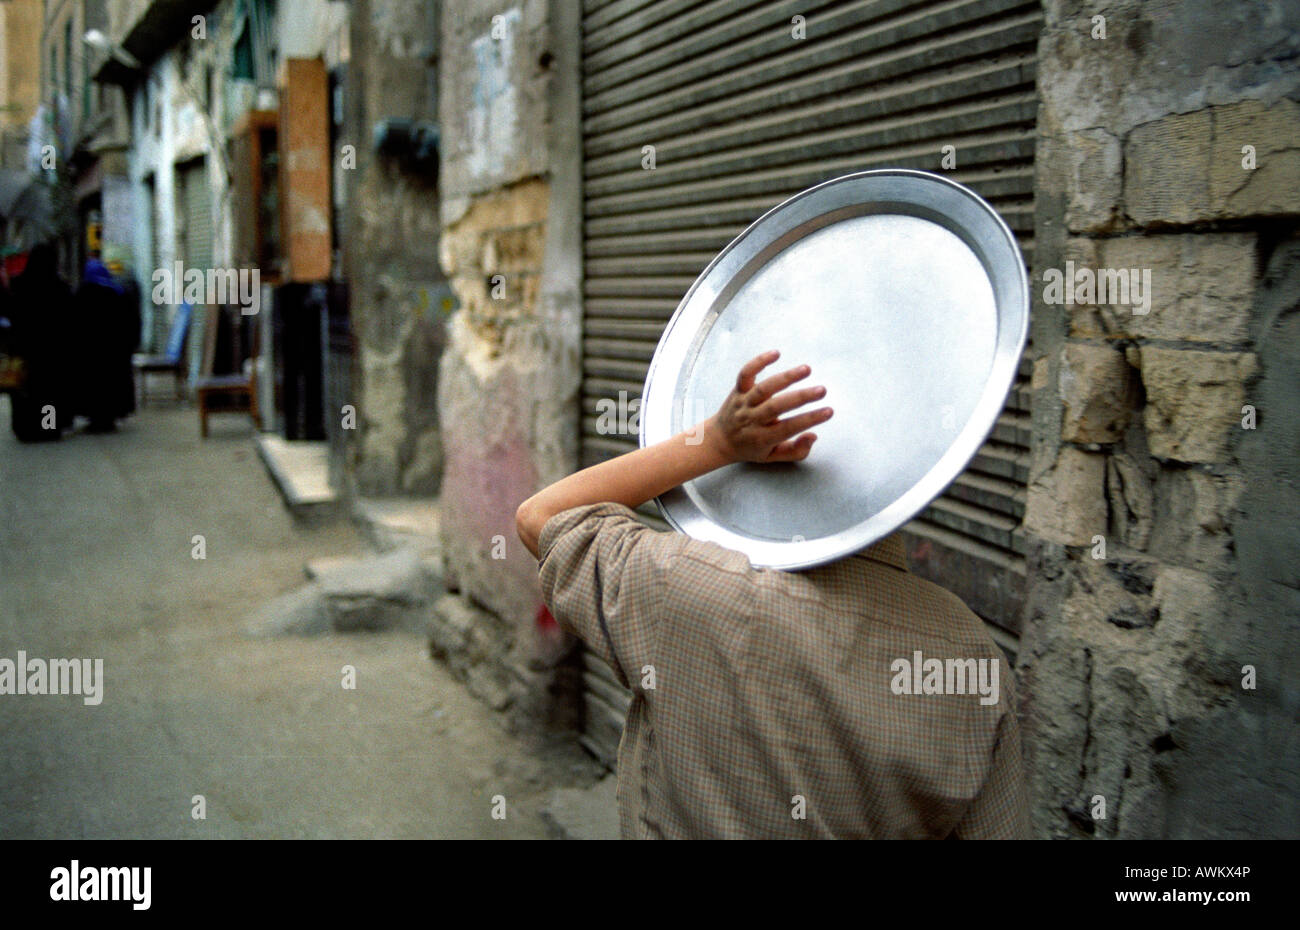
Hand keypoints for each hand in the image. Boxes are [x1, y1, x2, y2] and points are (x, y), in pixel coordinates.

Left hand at [700, 350, 832, 463]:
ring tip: (807, 369)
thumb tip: (813, 436)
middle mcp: (752, 419)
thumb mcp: (773, 457)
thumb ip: (795, 451)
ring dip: (786, 377)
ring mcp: (744, 402)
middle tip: (822, 390)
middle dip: (800, 397)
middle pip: (776, 406)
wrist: (718, 440)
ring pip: (764, 388)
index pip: (788, 428)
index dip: (809, 420)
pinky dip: (759, 362)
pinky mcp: (738, 390)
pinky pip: (745, 374)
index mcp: (762, 438)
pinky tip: (776, 353)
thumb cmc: (751, 448)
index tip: (828, 411)